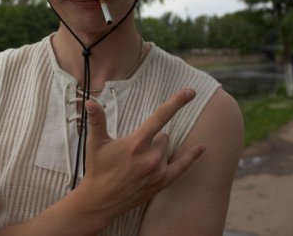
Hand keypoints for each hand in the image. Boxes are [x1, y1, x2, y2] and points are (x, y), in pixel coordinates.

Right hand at [80, 89, 205, 218]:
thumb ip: (97, 119)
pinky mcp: (162, 182)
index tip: (190, 91)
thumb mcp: (95, 142)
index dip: (177, 102)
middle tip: (133, 150)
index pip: (160, 116)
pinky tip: (202, 147)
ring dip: (157, 151)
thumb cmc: (97, 169)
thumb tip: (90, 101)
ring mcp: (158, 171)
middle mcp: (151, 156)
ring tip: (136, 163)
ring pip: (167, 150)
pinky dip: (191, 157)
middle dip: (152, 138)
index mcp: (136, 143)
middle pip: (163, 136)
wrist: (100, 200)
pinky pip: (182, 166)